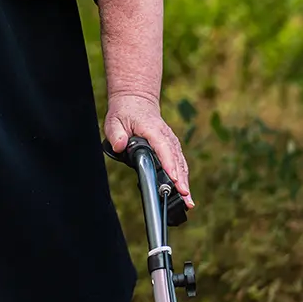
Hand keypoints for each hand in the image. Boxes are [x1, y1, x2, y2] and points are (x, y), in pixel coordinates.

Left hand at [104, 94, 194, 208]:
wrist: (136, 101)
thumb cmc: (125, 112)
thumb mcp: (114, 121)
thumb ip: (116, 134)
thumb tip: (120, 146)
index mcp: (153, 130)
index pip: (163, 148)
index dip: (169, 163)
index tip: (174, 177)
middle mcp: (166, 136)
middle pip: (176, 159)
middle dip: (181, 179)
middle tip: (185, 196)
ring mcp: (171, 141)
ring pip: (180, 162)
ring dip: (185, 180)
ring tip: (188, 199)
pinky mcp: (172, 146)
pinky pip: (179, 162)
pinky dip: (183, 175)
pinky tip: (184, 190)